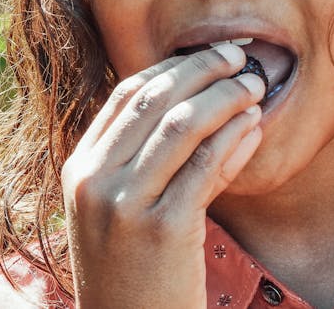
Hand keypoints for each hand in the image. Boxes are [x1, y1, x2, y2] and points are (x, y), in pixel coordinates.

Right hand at [61, 44, 264, 308]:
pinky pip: (207, 164)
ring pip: (183, 124)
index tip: (208, 55)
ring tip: (255, 86)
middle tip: (241, 56)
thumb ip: (143, 163)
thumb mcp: (119, 215)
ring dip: (226, 95)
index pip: (125, 95)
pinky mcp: (164, 229)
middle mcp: (94, 181)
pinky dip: (234, 136)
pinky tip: (253, 125)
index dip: (172, 67)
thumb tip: (202, 105)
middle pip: (155, 99)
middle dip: (203, 68)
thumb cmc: (133, 277)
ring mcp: (126, 205)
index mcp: (78, 170)